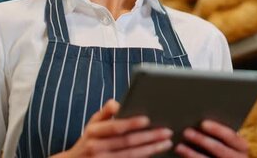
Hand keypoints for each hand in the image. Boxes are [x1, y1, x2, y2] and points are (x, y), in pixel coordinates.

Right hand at [52, 99, 172, 156]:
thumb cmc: (89, 139)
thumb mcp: (93, 123)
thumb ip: (106, 112)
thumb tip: (117, 102)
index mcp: (94, 132)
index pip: (115, 127)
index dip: (131, 123)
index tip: (147, 119)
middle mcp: (97, 147)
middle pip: (127, 142)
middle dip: (149, 137)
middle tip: (167, 131)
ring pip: (131, 155)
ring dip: (151, 149)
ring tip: (167, 142)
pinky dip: (144, 157)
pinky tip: (155, 152)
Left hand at [175, 120, 248, 157]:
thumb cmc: (227, 149)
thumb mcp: (229, 142)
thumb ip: (220, 133)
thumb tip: (200, 119)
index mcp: (242, 148)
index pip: (231, 137)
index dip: (217, 129)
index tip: (203, 123)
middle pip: (219, 150)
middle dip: (202, 140)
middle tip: (186, 132)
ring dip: (192, 155)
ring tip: (179, 147)